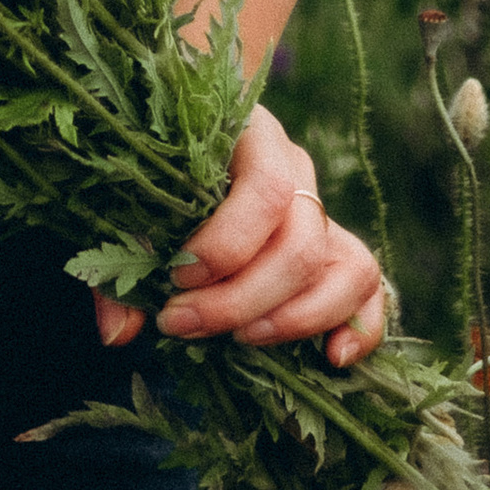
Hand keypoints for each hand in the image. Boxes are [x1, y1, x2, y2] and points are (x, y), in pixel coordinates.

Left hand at [92, 107, 389, 364]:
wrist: (183, 130)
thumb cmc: (150, 170)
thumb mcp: (126, 202)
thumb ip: (119, 264)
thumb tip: (118, 334)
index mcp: (249, 136)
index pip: (267, 190)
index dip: (228, 246)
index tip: (177, 281)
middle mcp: (296, 168)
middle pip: (301, 242)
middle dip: (243, 299)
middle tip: (184, 325)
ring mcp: (320, 210)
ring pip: (348, 268)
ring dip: (297, 318)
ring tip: (243, 341)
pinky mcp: (334, 249)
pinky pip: (370, 288)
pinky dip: (361, 327)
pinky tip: (330, 359)